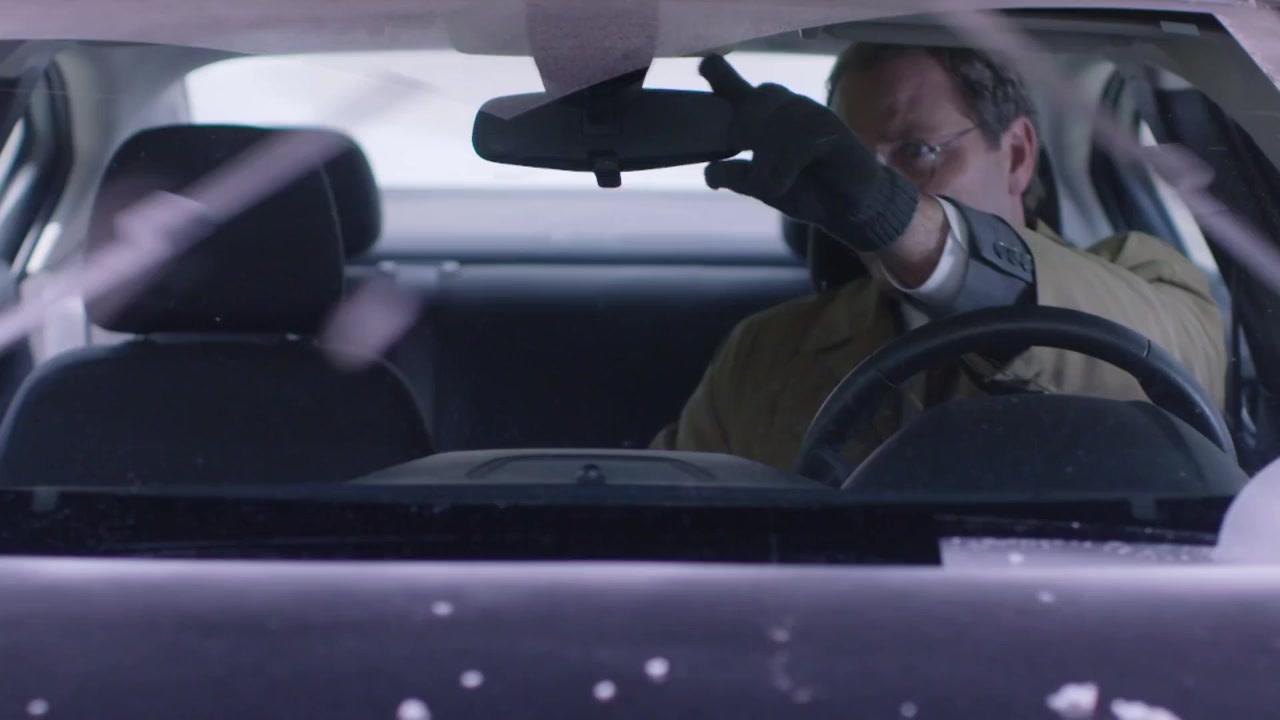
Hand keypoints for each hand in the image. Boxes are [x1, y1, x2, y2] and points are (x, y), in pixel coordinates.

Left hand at [699, 54, 918, 252]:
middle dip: (746, 128)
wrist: (849, 209)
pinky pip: (798, 140)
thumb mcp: (763, 187)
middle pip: (758, 97)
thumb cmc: (807, 191)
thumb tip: (711, 173)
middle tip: (747, 154)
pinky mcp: (832, 129)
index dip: (721, 73)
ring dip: (767, 162)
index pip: (739, 88)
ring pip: (776, 123)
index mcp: (767, 119)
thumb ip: (738, 176)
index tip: (707, 66)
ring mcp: (812, 115)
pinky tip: (784, 183)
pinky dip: (784, 168)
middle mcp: (790, 109)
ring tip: (772, 184)